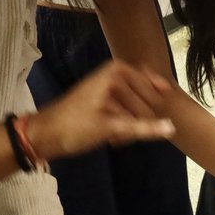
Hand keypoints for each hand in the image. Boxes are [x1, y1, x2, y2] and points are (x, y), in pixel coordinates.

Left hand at [29, 60, 173, 159]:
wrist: (43, 136)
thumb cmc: (74, 126)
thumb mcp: (110, 127)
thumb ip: (142, 127)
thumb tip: (171, 128)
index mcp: (113, 74)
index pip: (146, 80)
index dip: (153, 96)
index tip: (161, 111)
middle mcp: (109, 78)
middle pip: (140, 94)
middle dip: (139, 115)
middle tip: (132, 132)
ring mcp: (104, 92)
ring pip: (131, 106)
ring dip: (130, 123)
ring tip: (121, 139)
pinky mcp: (99, 107)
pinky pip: (121, 113)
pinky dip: (122, 126)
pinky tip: (116, 140)